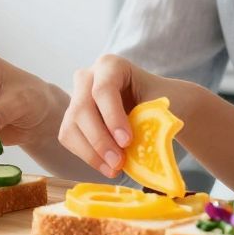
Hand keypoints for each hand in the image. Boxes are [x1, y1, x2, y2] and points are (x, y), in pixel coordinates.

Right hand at [58, 54, 158, 177]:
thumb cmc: (163, 102)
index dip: (112, 117)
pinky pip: (69, 138)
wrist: (159, 108)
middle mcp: (88, 77)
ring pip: (71, 126)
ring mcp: (77, 97)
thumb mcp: (163, 104)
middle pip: (82, 108)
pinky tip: (107, 167)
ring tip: (114, 169)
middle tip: (118, 163)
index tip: (127, 142)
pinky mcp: (73, 119)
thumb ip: (153, 119)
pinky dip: (87, 156)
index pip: (103, 89)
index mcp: (111, 65)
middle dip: (100, 139)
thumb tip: (142, 142)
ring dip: (91, 152)